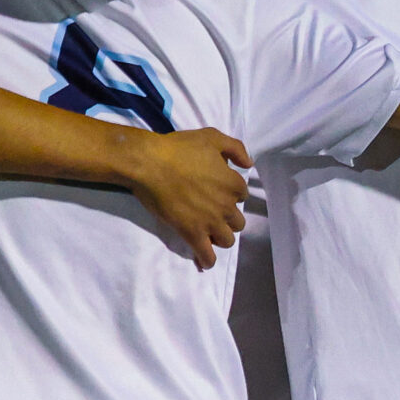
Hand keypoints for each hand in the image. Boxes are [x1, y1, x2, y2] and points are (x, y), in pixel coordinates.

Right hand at [121, 125, 249, 268]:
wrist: (151, 164)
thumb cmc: (179, 148)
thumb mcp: (212, 137)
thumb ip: (235, 148)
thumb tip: (248, 164)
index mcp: (233, 183)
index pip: (241, 196)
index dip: (230, 194)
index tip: (218, 192)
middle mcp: (226, 205)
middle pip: (238, 221)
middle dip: (228, 219)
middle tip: (212, 213)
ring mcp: (210, 222)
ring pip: (227, 240)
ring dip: (221, 238)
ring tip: (209, 234)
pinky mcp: (192, 233)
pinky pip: (207, 255)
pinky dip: (208, 260)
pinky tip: (205, 262)